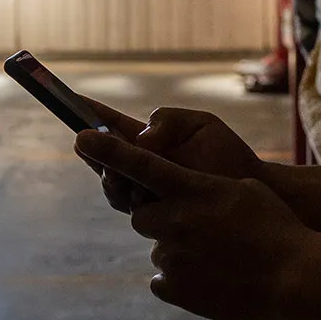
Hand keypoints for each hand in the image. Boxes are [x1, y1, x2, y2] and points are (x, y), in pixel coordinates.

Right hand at [74, 99, 263, 212]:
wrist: (251, 193)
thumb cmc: (228, 156)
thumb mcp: (201, 124)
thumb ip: (169, 122)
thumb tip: (141, 140)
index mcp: (148, 140)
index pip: (110, 126)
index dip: (88, 114)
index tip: (69, 101)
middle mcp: (141, 167)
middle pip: (102, 159)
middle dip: (96, 152)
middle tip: (90, 142)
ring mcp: (145, 193)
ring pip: (111, 186)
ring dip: (112, 177)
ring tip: (123, 170)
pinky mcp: (155, 218)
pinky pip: (130, 209)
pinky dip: (130, 198)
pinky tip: (140, 192)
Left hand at [75, 130, 316, 319]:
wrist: (292, 276)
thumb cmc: (274, 225)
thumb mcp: (241, 189)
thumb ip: (202, 188)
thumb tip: (179, 197)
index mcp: (190, 188)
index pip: (138, 163)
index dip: (107, 150)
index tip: (80, 137)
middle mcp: (173, 219)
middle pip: (142, 214)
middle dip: (161, 218)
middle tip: (196, 227)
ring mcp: (170, 256)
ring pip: (158, 247)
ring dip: (179, 249)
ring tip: (218, 256)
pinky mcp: (171, 288)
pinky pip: (163, 280)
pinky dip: (182, 279)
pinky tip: (212, 278)